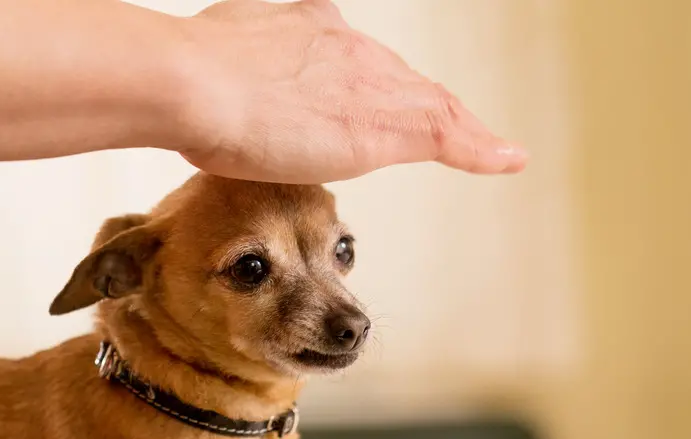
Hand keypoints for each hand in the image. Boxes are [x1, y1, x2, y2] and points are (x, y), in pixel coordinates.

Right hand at [178, 0, 526, 182]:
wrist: (191, 83)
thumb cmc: (184, 81)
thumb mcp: (215, 62)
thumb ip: (235, 77)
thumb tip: (220, 98)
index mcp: (308, 28)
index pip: (355, 59)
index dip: (370, 81)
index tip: (369, 97)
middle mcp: (347, 47)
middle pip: (400, 79)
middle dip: (423, 103)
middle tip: (450, 131)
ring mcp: (369, 83)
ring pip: (432, 104)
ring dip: (465, 127)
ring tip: (493, 148)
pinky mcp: (382, 126)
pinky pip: (448, 135)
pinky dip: (482, 148)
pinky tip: (507, 159)